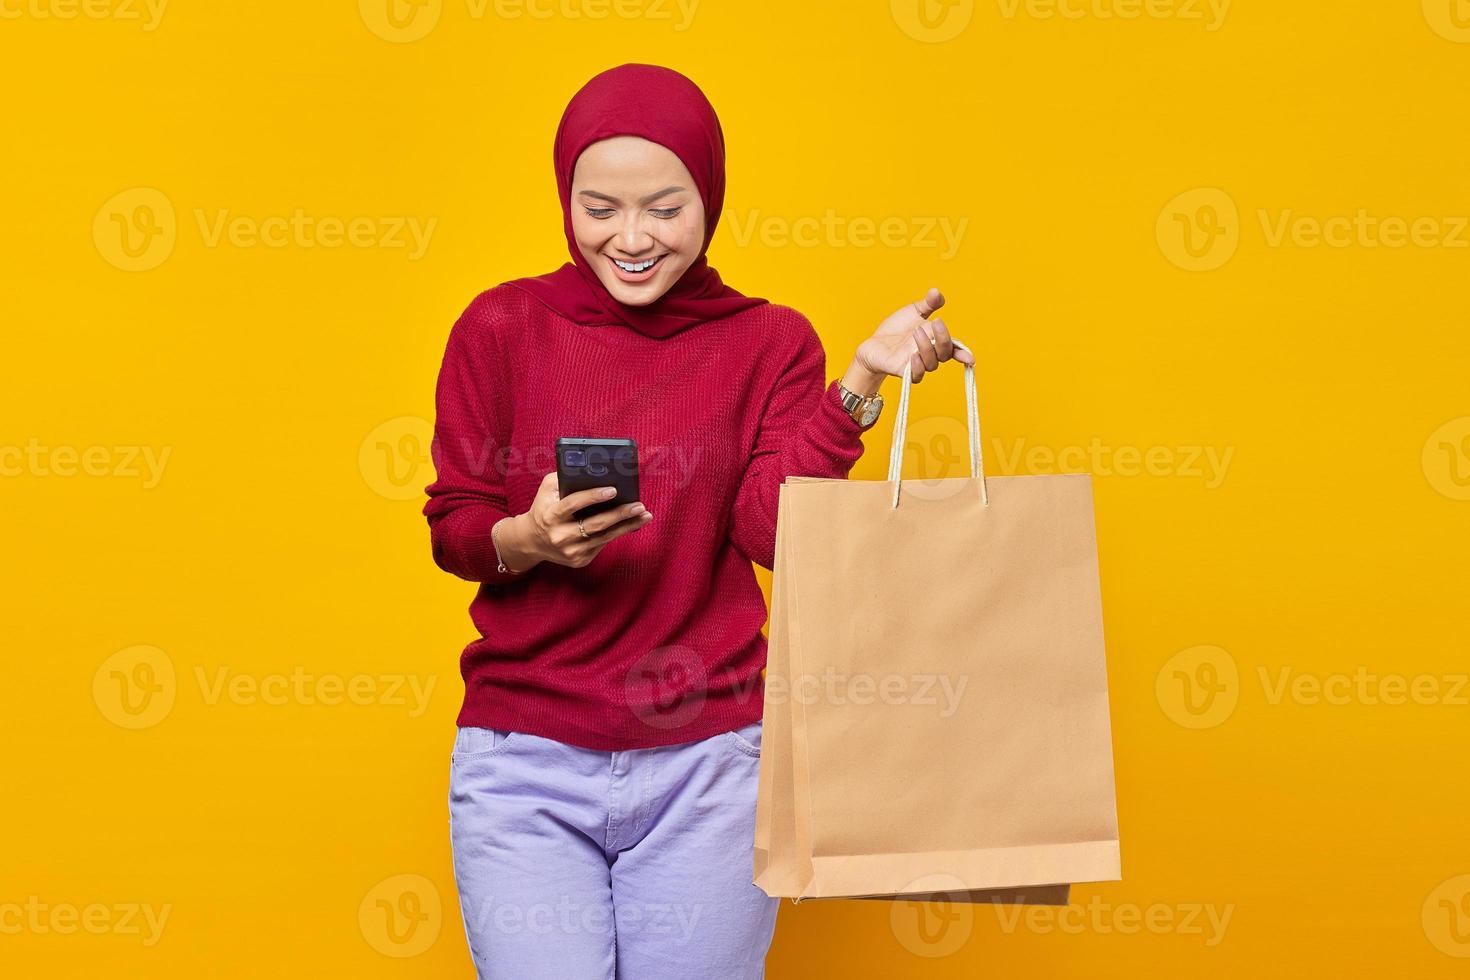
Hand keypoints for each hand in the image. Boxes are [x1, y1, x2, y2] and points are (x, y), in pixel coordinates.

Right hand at [498, 472, 652, 570]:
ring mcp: (570, 551)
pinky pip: (603, 544)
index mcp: (550, 515)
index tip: (613, 490)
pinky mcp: (580, 560)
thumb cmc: (545, 508)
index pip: (572, 504)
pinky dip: (618, 533)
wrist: (532, 541)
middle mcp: (560, 536)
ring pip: (604, 537)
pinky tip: (633, 524)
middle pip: (595, 524)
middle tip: (639, 505)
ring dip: (627, 525)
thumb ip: (565, 477)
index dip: (592, 496)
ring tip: (644, 515)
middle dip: (619, 514)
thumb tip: (592, 469)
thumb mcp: (547, 489)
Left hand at [847, 287, 974, 391]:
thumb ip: (928, 304)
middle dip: (943, 338)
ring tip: (916, 332)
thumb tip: (936, 291)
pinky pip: (916, 376)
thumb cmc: (896, 330)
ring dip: (927, 347)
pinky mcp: (904, 372)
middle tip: (936, 322)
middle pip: (944, 354)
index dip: (962, 353)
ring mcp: (917, 364)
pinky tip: (913, 356)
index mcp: (936, 341)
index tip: (970, 358)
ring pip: (931, 363)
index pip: (953, 348)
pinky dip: (917, 367)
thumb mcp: (913, 312)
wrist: (874, 343)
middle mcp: (929, 354)